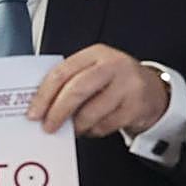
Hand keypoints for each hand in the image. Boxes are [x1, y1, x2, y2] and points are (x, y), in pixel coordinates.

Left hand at [28, 45, 169, 136]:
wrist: (152, 89)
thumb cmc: (112, 81)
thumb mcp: (91, 71)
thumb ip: (68, 82)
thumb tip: (39, 106)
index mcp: (94, 54)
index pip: (62, 73)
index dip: (44, 95)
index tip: (33, 112)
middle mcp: (112, 66)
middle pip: (77, 90)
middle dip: (57, 112)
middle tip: (48, 126)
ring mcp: (127, 85)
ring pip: (91, 112)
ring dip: (77, 125)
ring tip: (73, 128)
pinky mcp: (136, 106)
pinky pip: (106, 125)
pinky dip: (94, 131)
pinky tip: (92, 127)